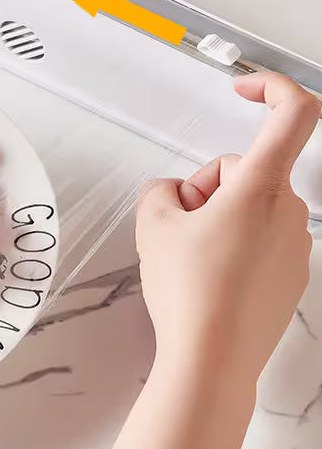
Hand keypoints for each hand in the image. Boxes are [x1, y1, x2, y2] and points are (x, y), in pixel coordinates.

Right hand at [104, 71, 318, 448]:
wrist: (212, 362)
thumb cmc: (189, 294)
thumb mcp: (152, 221)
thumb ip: (162, 188)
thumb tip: (178, 194)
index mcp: (260, 190)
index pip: (293, 115)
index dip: (270, 86)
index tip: (242, 89)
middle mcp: (290, 213)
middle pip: (246, 168)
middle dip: (208, 186)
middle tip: (181, 222)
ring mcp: (296, 246)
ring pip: (251, 203)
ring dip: (219, 215)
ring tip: (192, 255)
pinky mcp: (293, 272)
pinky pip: (261, 234)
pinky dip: (234, 240)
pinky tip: (210, 273)